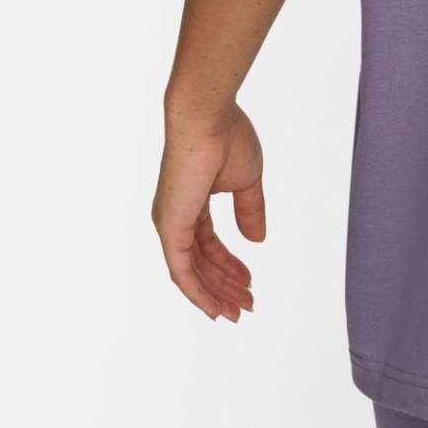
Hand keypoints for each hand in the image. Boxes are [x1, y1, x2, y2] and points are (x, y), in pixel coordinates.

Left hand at [152, 101, 263, 321]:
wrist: (207, 117)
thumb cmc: (226, 137)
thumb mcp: (246, 181)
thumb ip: (250, 210)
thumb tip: (257, 241)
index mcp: (191, 203)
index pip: (209, 244)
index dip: (229, 265)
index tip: (250, 281)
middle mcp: (175, 217)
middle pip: (201, 263)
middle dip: (224, 285)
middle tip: (248, 303)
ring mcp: (170, 224)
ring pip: (191, 273)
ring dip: (215, 294)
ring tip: (241, 310)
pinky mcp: (170, 228)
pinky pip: (181, 272)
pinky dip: (198, 292)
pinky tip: (215, 308)